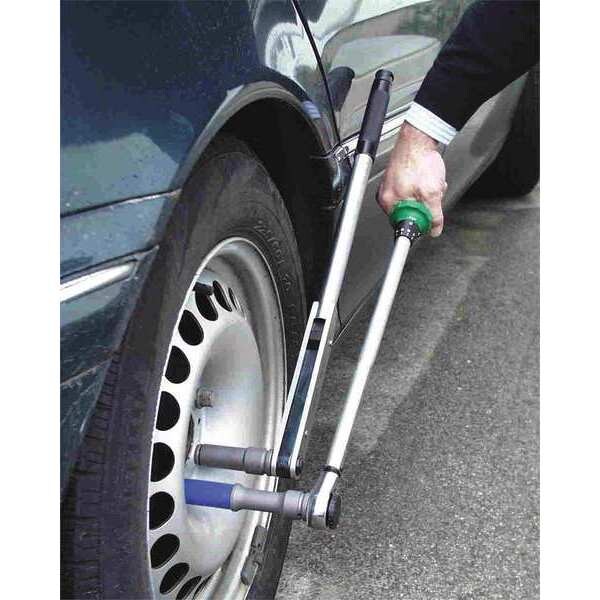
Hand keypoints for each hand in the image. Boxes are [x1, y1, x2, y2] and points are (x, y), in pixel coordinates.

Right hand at [377, 122, 446, 236]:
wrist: (418, 137)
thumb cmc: (420, 159)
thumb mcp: (432, 192)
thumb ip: (434, 215)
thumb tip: (434, 229)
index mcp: (389, 202)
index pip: (405, 225)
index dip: (420, 222)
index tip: (429, 219)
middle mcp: (386, 195)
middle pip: (409, 213)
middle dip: (424, 207)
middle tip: (432, 196)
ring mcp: (390, 185)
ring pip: (412, 201)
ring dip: (425, 196)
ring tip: (431, 184)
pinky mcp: (396, 177)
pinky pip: (410, 190)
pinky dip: (421, 187)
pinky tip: (426, 178)